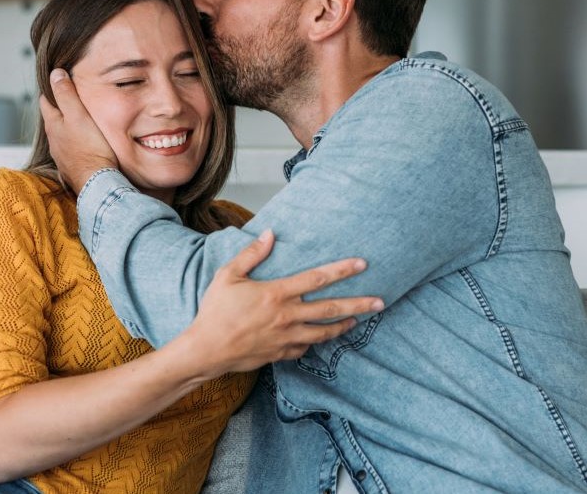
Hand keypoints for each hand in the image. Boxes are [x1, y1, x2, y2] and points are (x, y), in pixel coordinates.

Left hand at [40, 69, 117, 189]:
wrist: (98, 183)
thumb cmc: (90, 148)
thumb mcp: (78, 115)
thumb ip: (66, 94)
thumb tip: (54, 74)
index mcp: (53, 124)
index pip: (46, 100)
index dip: (51, 89)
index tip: (59, 81)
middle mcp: (53, 140)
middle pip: (53, 118)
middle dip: (60, 107)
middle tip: (72, 97)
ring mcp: (61, 155)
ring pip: (61, 134)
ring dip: (68, 125)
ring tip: (79, 118)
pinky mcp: (71, 166)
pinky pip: (70, 148)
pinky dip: (75, 141)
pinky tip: (85, 142)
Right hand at [181, 230, 383, 377]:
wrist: (206, 351)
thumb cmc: (215, 311)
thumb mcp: (228, 275)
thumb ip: (252, 254)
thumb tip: (270, 233)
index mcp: (277, 294)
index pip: (317, 278)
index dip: (342, 270)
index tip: (362, 264)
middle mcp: (287, 316)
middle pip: (331, 309)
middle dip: (358, 304)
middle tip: (380, 302)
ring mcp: (286, 338)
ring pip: (324, 332)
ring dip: (343, 325)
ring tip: (358, 320)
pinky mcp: (281, 354)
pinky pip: (305, 348)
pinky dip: (315, 341)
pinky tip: (320, 337)